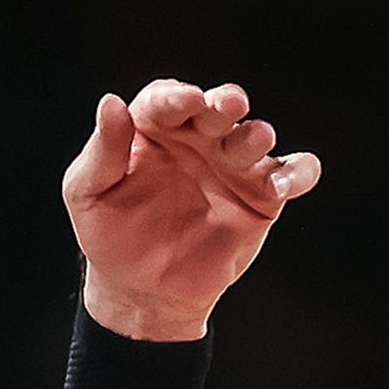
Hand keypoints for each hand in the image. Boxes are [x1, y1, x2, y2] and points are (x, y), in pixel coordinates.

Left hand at [66, 78, 320, 342]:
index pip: (168, 100)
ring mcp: (233, 166)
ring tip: (254, 140)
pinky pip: (294, 174)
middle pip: (217, 108)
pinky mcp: (263, 197)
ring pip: (256, 137)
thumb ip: (103, 150)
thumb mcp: (88, 191)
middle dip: (225, 102)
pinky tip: (282, 184)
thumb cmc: (110, 234)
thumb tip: (111, 103)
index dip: (177, 97)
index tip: (186, 101)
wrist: (144, 291)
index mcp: (155, 128)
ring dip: (256, 135)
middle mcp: (198, 139)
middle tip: (229, 104)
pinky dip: (299, 172)